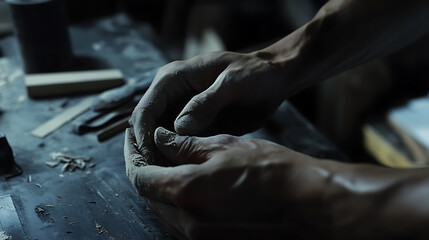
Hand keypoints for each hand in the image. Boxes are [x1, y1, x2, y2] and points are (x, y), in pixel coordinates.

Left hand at [124, 127, 333, 238]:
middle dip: (144, 171)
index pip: (140, 177)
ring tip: (165, 163)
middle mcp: (187, 221)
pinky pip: (182, 222)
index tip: (131, 140)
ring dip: (159, 188)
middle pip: (148, 196)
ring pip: (163, 211)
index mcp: (186, 191)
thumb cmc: (270, 170)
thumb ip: (186, 145)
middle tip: (148, 149)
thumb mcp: (225, 147)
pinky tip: (187, 184)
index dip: (132, 156)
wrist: (305, 202)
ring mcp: (199, 236)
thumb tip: (160, 139)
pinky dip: (177, 202)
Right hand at [129, 51, 291, 164]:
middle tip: (160, 176)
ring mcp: (182, 111)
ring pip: (160, 139)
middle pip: (148, 127)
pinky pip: (179, 145)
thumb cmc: (255, 73)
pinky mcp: (195, 126)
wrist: (273, 79)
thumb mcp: (234, 83)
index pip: (146, 109)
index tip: (151, 160)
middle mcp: (172, 95)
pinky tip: (186, 173)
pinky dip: (178, 159)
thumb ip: (207, 102)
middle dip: (150, 151)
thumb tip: (179, 128)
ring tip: (173, 178)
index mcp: (173, 78)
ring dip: (163, 157)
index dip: (143, 136)